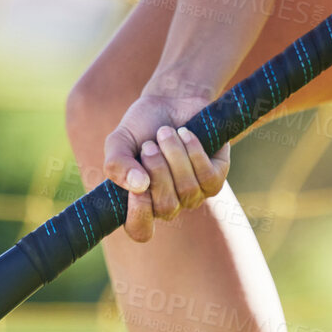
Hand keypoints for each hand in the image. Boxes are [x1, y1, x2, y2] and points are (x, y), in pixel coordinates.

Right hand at [102, 94, 231, 241]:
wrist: (171, 100)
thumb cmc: (142, 126)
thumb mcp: (119, 142)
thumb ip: (116, 165)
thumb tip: (138, 186)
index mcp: (141, 203)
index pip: (140, 231)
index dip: (138, 215)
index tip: (135, 188)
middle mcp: (168, 204)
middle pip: (166, 207)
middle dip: (157, 171)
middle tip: (149, 145)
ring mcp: (193, 195)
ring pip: (187, 189)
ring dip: (174, 156)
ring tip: (165, 133)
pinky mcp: (215, 179)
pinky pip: (207, 176)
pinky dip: (194, 152)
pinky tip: (185, 133)